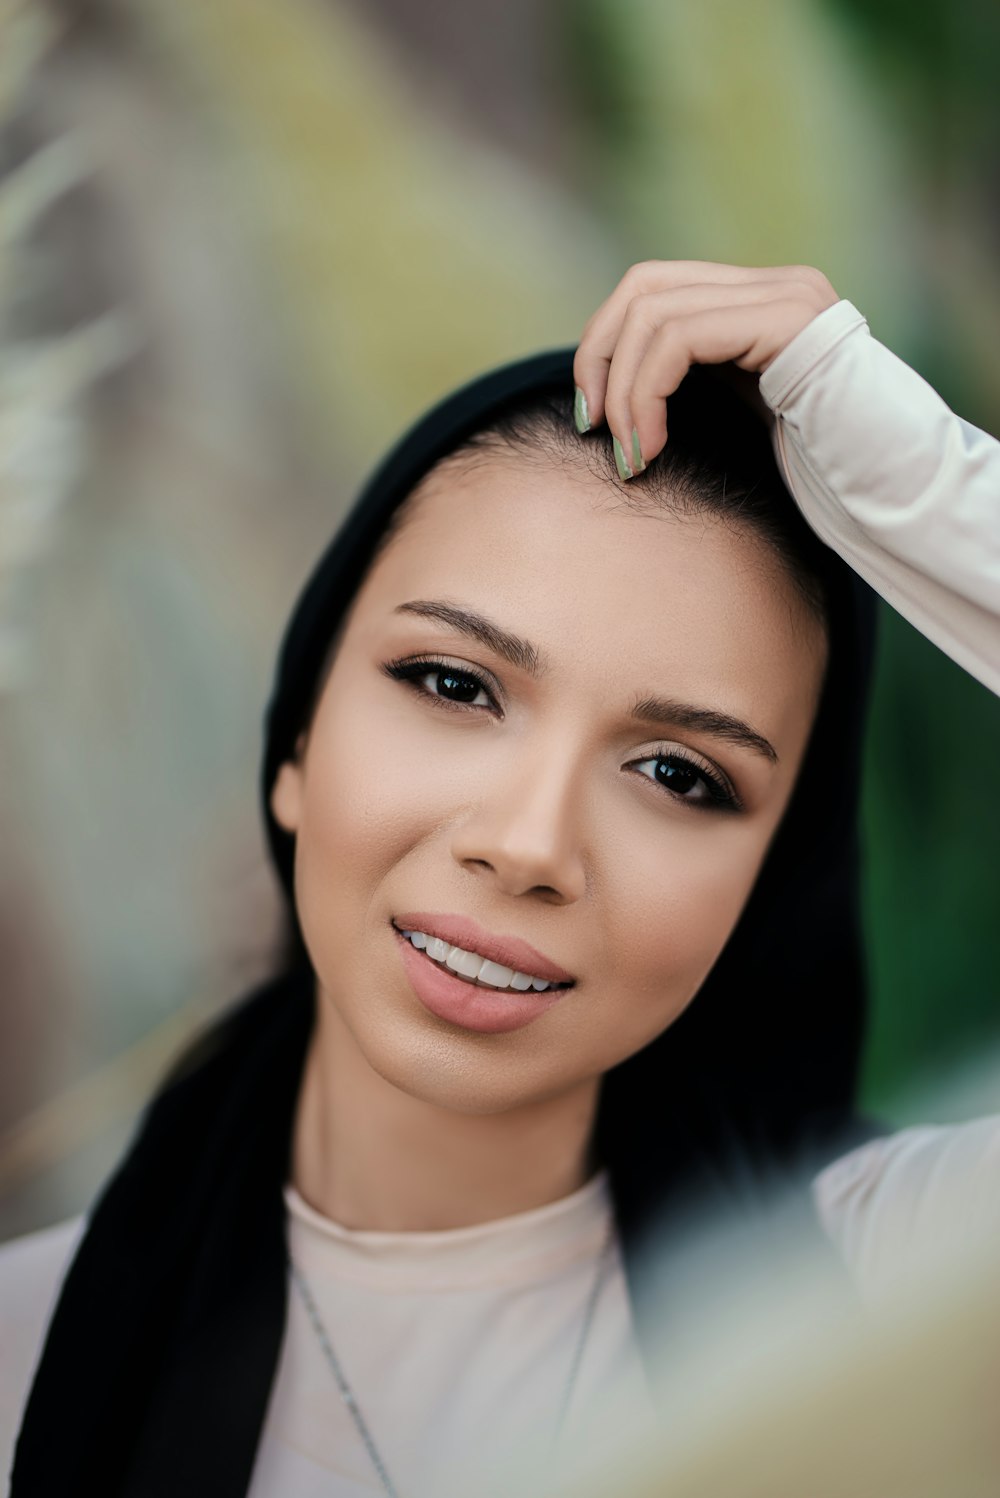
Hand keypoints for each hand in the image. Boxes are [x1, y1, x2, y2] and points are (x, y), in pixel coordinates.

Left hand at [572, 260, 838, 476]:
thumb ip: (692, 393)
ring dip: (622, 393)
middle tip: (595, 432)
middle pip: (643, 285)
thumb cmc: (819, 481)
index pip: (651, 288)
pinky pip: (680, 338)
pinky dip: (645, 396)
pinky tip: (651, 449)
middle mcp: (773, 286)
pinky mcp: (787, 321)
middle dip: (599, 360)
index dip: (602, 348)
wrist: (893, 496)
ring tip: (632, 457)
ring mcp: (784, 296)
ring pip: (654, 312)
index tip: (590, 421)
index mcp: (757, 305)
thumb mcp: (738, 427)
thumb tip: (606, 400)